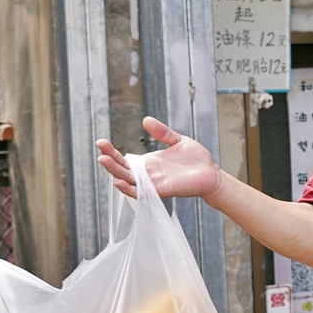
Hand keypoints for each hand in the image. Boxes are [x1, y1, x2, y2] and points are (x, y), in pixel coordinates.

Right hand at [96, 117, 221, 199]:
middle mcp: (147, 174)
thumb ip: (162, 132)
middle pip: (122, 169)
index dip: (112, 152)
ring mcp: (153, 183)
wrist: (212, 173)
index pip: (124, 159)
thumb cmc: (196, 159)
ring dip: (115, 172)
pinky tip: (118, 181)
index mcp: (149, 163)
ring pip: (128, 180)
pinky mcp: (161, 191)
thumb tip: (145, 120)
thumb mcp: (177, 140)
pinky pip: (141, 192)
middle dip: (110, 159)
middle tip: (100, 147)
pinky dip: (128, 188)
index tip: (101, 142)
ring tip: (103, 160)